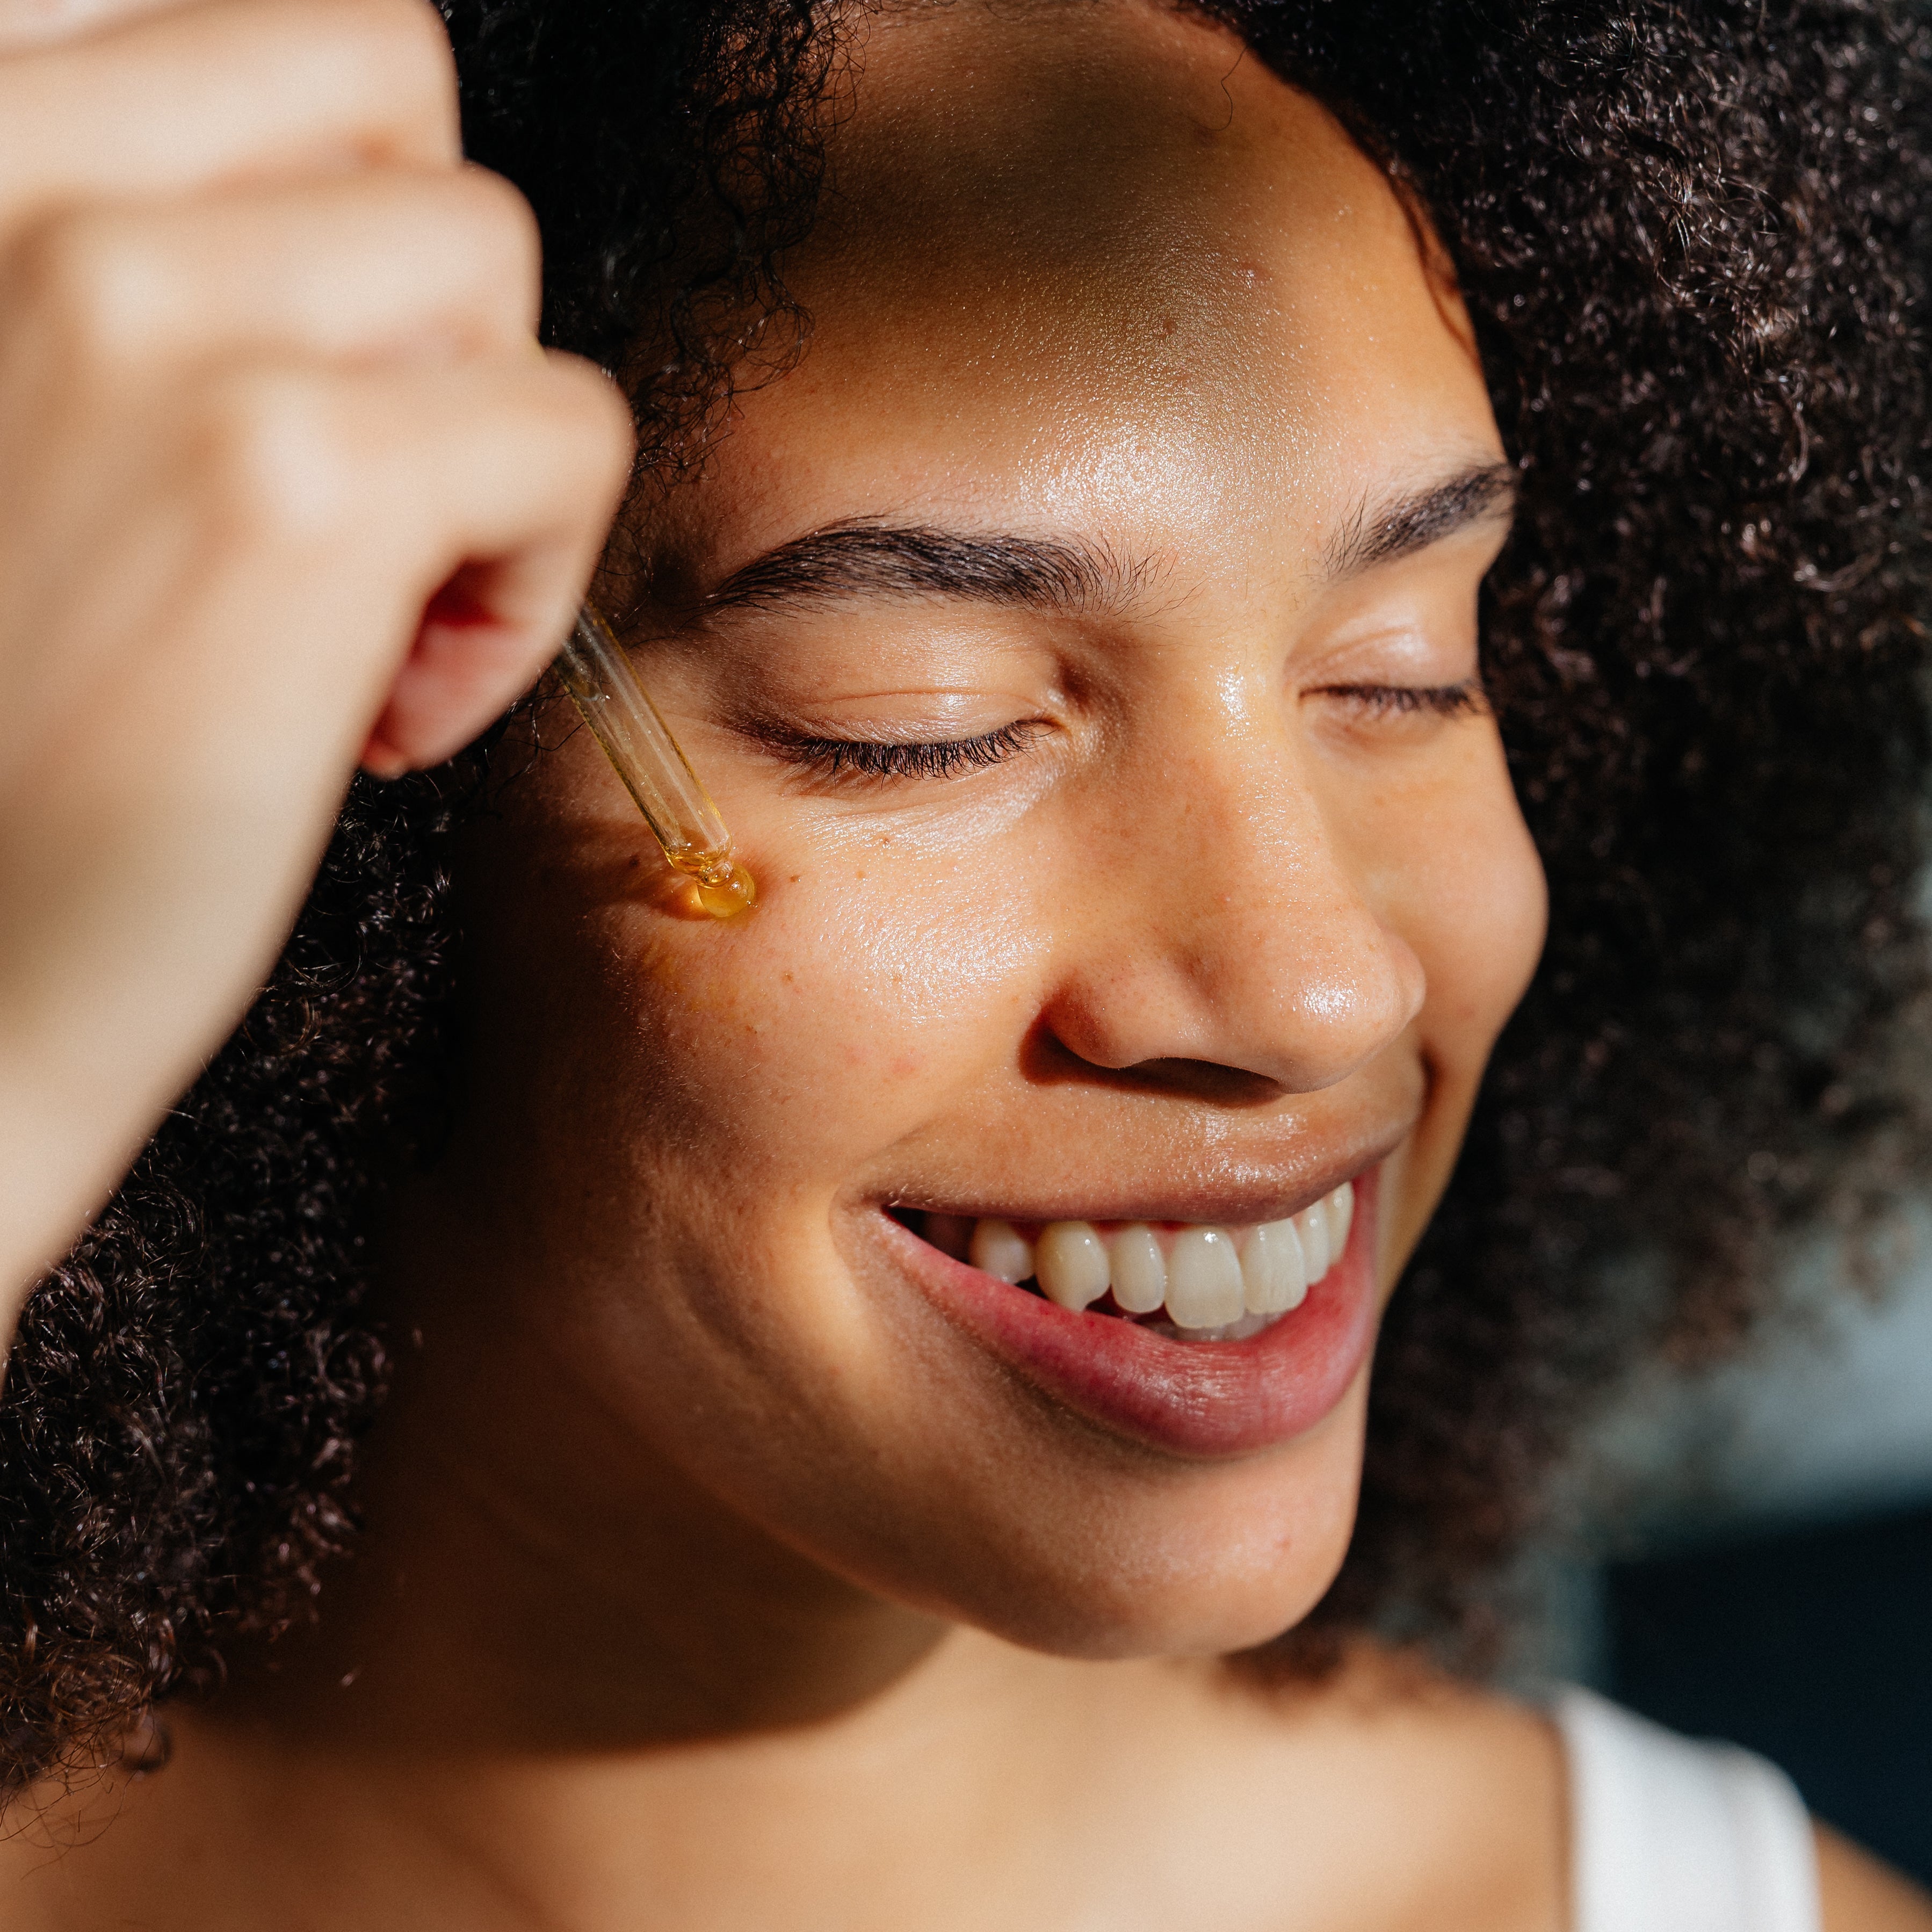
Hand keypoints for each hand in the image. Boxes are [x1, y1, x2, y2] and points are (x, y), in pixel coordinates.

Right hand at [0, 0, 633, 1312]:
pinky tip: (395, 705)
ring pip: (493, 251)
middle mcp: (14, 182)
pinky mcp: (295, 492)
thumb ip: (81, 291)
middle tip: (346, 477)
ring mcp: (148, 320)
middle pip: (384, 79)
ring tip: (367, 612)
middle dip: (415, 289)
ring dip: (473, 435)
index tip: (284, 380)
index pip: (241, 39)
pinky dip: (533, 578)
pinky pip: (567, 431)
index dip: (312, 213)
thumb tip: (282, 238)